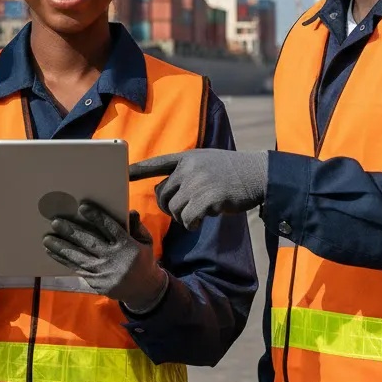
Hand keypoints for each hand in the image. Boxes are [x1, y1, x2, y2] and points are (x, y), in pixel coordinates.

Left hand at [42, 202, 167, 312]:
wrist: (144, 291)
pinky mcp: (96, 283)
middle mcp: (114, 260)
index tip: (82, 207)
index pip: (110, 228)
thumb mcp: (146, 241)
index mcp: (128, 247)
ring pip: (79, 258)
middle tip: (55, 222)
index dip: (96, 217)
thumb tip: (129, 212)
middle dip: (71, 232)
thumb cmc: (143, 260)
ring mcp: (104, 273)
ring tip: (47, 239)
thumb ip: (136, 226)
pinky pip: (77, 269)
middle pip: (90, 243)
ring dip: (61, 248)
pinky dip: (64, 260)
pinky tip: (53, 252)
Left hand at [131, 150, 267, 229]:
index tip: (123, 174)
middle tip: (184, 210)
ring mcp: (197, 183)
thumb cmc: (232, 172)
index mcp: (186, 158)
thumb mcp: (206, 162)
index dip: (138, 170)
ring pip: (174, 209)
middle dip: (168, 207)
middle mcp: (188, 168)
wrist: (258, 175)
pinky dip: (192, 223)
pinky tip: (203, 219)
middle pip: (162, 194)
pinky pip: (187, 219)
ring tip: (199, 213)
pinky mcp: (207, 199)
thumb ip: (187, 172)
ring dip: (184, 217)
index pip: (157, 163)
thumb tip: (166, 192)